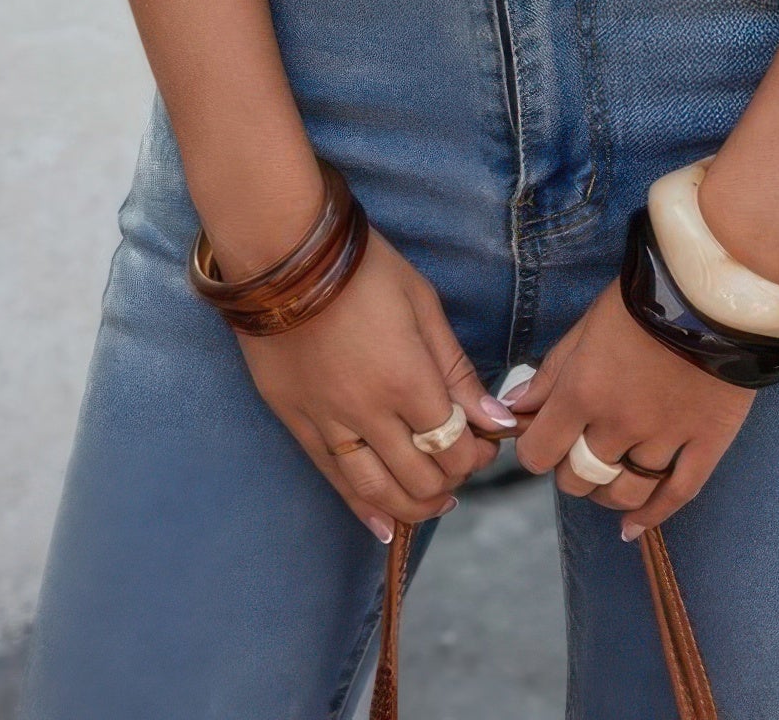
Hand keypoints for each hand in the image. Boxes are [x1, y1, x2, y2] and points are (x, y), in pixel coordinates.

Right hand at [236, 227, 518, 541]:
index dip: (477, 453)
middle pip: (420, 475)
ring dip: (412, 506)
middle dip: (452, 480)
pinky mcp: (295, 421)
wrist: (282, 255)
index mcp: (407, 379)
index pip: (454, 444)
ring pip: (375, 489)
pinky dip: (360, 507)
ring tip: (434, 503)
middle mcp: (368, 412)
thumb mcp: (422, 304)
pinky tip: (382, 524)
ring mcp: (327, 421)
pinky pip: (331, 478)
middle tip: (464, 468)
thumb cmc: (362, 269)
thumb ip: (457, 369)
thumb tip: (496, 420)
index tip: (486, 442)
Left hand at [509, 279, 753, 535]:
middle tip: (580, 451)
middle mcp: (620, 423)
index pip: (539, 454)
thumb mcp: (586, 325)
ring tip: (607, 480)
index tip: (544, 440)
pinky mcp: (707, 442)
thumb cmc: (642, 298)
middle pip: (579, 479)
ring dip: (607, 493)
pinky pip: (677, 494)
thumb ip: (551, 372)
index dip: (536, 451)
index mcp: (583, 391)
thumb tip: (513, 407)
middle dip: (571, 470)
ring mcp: (665, 438)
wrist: (713, 288)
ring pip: (624, 491)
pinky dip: (652, 516)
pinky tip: (633, 526)